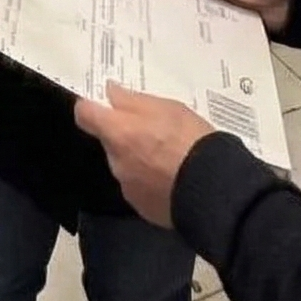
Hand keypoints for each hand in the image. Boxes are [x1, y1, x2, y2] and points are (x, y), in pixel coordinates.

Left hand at [74, 85, 213, 227]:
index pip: (84, 115)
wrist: (215, 189)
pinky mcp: (144, 208)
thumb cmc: (190, 140)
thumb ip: (132, 100)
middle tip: (154, 131)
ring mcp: (129, 188)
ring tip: (170, 158)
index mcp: (118, 133)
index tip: (104, 104)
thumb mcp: (167, 107)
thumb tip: (110, 92)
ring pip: (125, 165)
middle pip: (109, 141)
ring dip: (138, 160)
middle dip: (124, 135)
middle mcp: (116, 161)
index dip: (91, 106)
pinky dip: (150, 182)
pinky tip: (173, 179)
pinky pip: (140, 188)